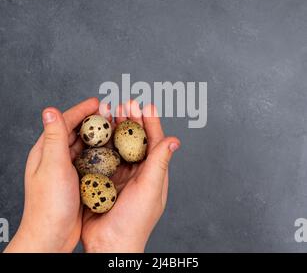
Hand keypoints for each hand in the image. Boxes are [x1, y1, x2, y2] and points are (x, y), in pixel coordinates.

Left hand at [4, 98, 98, 252]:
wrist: (52, 236)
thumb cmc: (49, 204)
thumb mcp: (53, 166)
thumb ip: (54, 137)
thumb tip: (49, 110)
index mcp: (46, 150)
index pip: (64, 122)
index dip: (81, 110)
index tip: (98, 102)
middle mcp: (55, 156)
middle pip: (76, 131)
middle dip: (93, 120)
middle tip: (112, 113)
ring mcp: (66, 168)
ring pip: (85, 145)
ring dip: (99, 135)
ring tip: (115, 128)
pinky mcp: (76, 179)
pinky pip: (91, 159)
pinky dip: (101, 152)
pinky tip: (113, 150)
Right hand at [81, 100, 179, 252]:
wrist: (109, 244)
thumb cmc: (134, 221)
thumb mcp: (150, 190)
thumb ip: (159, 164)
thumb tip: (174, 140)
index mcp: (152, 172)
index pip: (153, 141)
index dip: (150, 122)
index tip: (146, 105)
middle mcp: (137, 170)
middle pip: (135, 139)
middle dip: (132, 120)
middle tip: (125, 103)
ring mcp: (119, 173)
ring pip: (118, 144)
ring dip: (115, 127)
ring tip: (111, 111)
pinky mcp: (103, 178)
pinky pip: (103, 155)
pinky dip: (100, 142)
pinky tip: (96, 131)